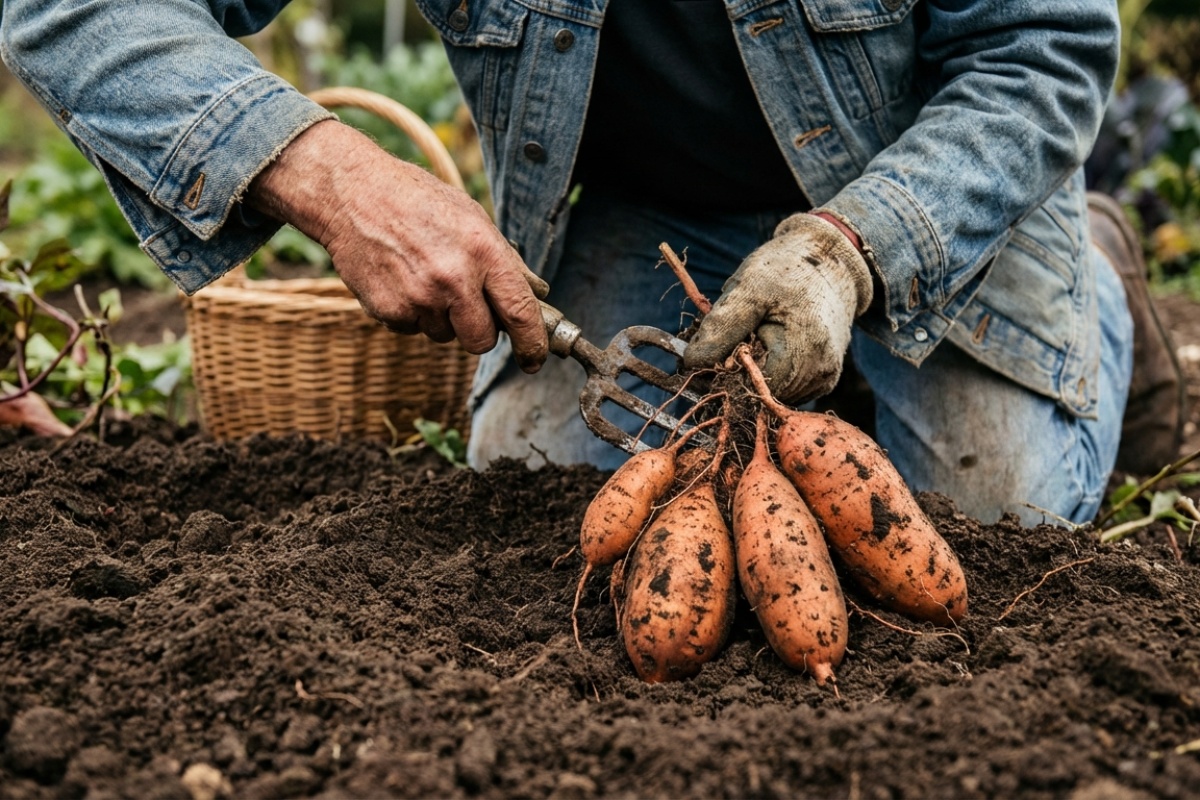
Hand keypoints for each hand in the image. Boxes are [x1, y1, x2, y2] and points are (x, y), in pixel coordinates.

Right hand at [248, 120, 549, 372]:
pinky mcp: (389, 311)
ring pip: (445, 335)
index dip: (532, 344)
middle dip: (480, 332)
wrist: (352, 193)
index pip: (520, 313)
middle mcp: (453, 278)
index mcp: (483, 251)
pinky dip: (411, 313)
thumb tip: (537, 294)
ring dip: (441, 317)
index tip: (534, 358)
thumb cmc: (417, 201)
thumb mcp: (472, 218)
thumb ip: (505, 261)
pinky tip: (401, 278)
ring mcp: (419, 298)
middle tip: (469, 308)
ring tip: (423, 275)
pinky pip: (413, 329)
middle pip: (482, 341)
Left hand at [683, 213, 873, 402]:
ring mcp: (824, 379)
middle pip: (761, 392)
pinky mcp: (824, 379)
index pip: (750, 386)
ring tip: (759, 332)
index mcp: (804, 352)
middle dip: (739, 369)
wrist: (831, 261)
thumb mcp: (749, 288)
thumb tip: (692, 363)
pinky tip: (773, 342)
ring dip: (754, 370)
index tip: (715, 345)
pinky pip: (786, 387)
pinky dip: (771, 370)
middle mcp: (819, 374)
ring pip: (772, 392)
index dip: (724, 371)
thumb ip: (721, 327)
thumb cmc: (787, 269)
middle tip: (739, 331)